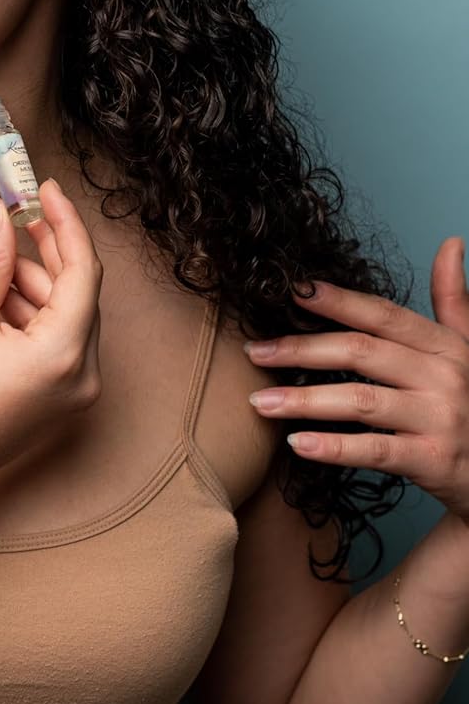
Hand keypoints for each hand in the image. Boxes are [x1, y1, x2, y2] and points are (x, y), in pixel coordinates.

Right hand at [0, 178, 103, 493]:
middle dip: (46, 253)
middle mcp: (84, 374)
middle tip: (16, 215)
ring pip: (67, 315)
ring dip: (34, 284)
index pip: (83, 270)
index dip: (65, 223)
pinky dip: (32, 315)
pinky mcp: (60, 398)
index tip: (44, 189)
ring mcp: (76, 390)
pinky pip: (58, 340)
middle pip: (79, 292)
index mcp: (65, 354)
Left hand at [245, 237, 468, 525]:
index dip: (335, 300)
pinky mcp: (432, 460)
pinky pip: (374, 450)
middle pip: (360, 353)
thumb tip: (450, 243)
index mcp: (445, 345)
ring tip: (260, 402)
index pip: (382, 315)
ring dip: (304, 400)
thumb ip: (454, 300)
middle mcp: (443, 376)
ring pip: (359, 401)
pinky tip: (297, 443)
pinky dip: (334, 447)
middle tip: (255, 352)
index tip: (290, 290)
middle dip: (301, 349)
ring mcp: (438, 418)